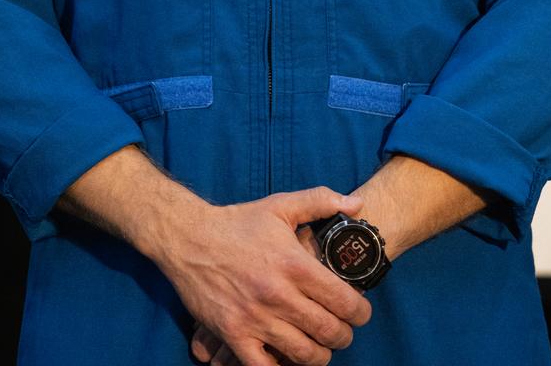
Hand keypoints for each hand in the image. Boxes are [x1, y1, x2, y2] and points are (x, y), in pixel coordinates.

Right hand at [173, 188, 370, 365]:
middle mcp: (278, 294)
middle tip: (342, 331)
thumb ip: (321, 201)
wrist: (189, 238)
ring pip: (303, 354)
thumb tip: (357, 204)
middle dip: (344, 336)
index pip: (344, 300)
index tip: (361, 312)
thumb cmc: (237, 222)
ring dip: (319, 356)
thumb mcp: (280, 205)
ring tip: (320, 348)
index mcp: (294, 264)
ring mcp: (255, 318)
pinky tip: (286, 358)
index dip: (361, 311)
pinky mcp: (234, 334)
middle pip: (329, 332)